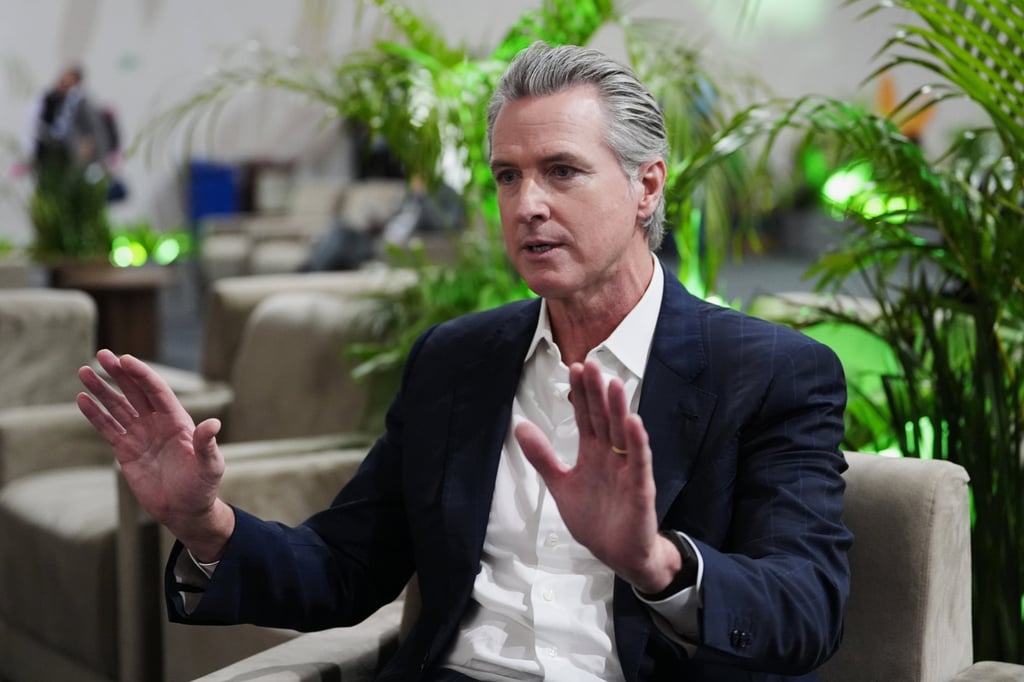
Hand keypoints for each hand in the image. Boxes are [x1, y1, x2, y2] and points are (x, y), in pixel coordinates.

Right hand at [77, 349, 233, 560]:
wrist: (185, 511)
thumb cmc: (202, 487)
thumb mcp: (210, 466)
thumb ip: (207, 445)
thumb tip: (213, 424)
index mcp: (177, 421)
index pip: (156, 391)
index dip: (141, 375)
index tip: (124, 359)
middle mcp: (157, 423)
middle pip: (135, 392)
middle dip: (119, 373)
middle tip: (102, 354)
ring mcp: (140, 435)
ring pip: (118, 406)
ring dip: (102, 389)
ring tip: (84, 371)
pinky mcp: (126, 450)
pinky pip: (108, 428)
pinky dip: (95, 414)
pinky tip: (83, 399)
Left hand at [515, 360, 680, 592]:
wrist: (618, 555)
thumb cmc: (596, 519)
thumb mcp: (561, 485)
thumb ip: (543, 457)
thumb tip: (520, 426)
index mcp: (593, 453)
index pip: (586, 417)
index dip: (580, 394)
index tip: (574, 368)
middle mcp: (612, 456)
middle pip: (604, 418)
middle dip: (597, 393)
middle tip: (590, 363)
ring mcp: (627, 470)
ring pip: (623, 434)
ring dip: (619, 409)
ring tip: (613, 383)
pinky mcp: (640, 489)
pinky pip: (639, 462)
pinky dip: (637, 442)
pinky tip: (633, 421)